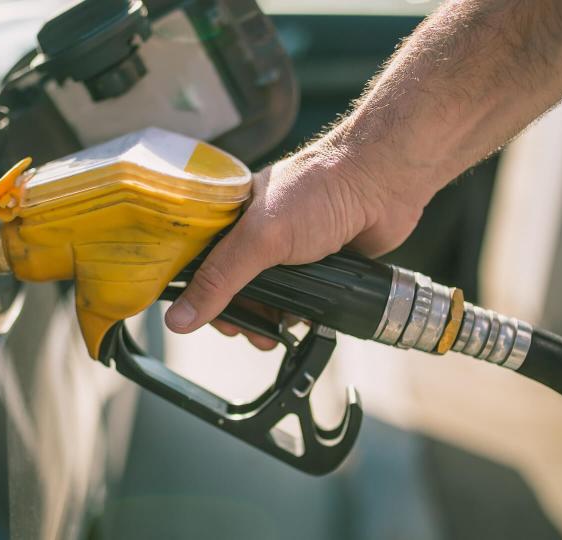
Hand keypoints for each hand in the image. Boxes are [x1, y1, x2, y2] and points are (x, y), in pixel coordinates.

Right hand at [164, 141, 426, 346]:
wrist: (382, 185)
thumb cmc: (321, 190)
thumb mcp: (261, 237)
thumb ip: (220, 280)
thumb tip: (179, 317)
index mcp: (234, 215)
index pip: (199, 261)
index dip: (196, 292)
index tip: (200, 319)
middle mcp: (258, 232)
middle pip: (232, 285)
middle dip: (237, 314)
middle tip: (244, 332)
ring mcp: (289, 250)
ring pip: (266, 296)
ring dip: (267, 320)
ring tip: (272, 335)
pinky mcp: (317, 265)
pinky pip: (297, 299)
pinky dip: (296, 314)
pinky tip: (300, 321)